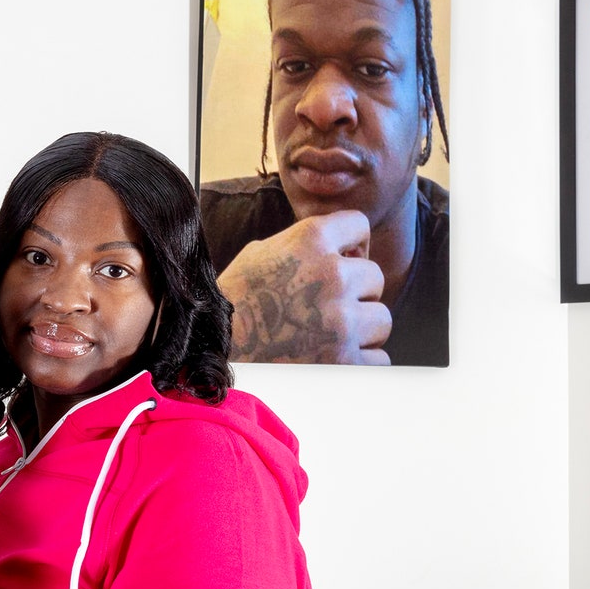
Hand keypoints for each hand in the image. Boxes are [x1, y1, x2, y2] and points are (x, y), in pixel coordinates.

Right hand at [217, 210, 390, 364]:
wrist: (209, 353)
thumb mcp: (259, 255)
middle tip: (324, 308)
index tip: (343, 261)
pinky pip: (378, 359)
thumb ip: (301, 245)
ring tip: (326, 336)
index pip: (359, 225)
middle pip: (374, 277)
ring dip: (360, 330)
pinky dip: (359, 363)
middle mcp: (332, 275)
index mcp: (309, 240)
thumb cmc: (230, 303)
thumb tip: (339, 248)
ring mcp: (341, 320)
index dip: (352, 245)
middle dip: (355, 293)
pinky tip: (331, 359)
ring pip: (380, 320)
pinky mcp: (345, 360)